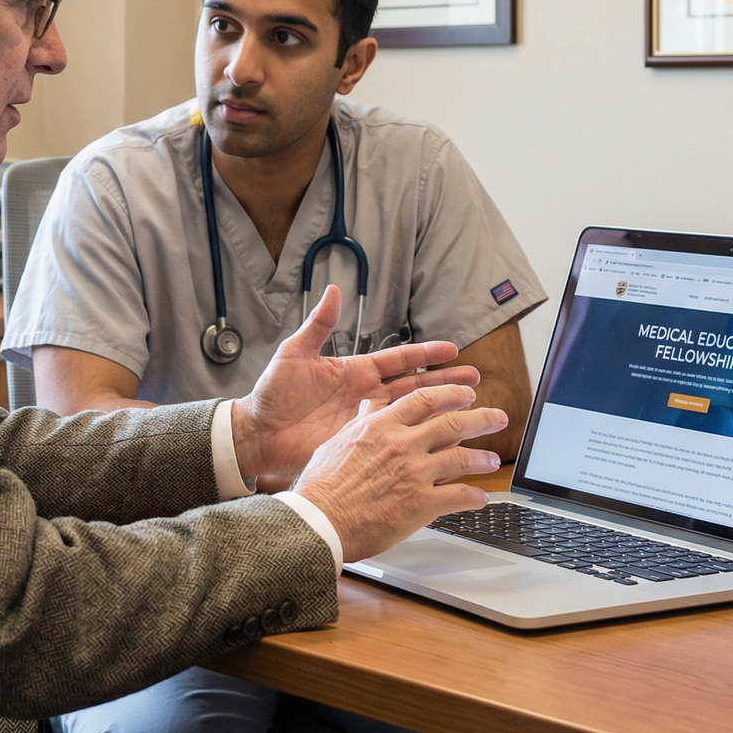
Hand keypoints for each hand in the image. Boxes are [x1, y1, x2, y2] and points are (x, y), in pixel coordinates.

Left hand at [229, 286, 486, 484]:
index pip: (399, 359)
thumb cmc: (273, 394)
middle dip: (445, 381)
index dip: (425, 354)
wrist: (258, 433)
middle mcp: (365, 394)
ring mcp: (365, 420)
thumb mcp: (294, 354)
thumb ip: (318, 325)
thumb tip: (333, 290)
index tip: (452, 350)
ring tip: (469, 405)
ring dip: (439, 408)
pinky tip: (438, 440)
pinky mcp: (360, 443)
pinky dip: (418, 437)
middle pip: (415, 385)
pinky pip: (395, 438)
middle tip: (474, 378)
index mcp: (355, 371)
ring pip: (411, 412)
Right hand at [293, 389, 504, 561]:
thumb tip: (370, 406)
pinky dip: (474, 497)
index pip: (425, 400)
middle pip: (452, 423)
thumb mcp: (337, 441)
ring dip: (482, 458)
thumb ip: (361, 422)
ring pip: (461, 458)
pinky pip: (458, 497)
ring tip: (493, 459)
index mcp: (381, 426)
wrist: (320, 522)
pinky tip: (480, 498)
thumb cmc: (322, 487)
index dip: (451, 394)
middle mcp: (402, 445)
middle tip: (498, 417)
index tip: (466, 393)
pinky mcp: (422, 504)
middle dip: (481, 418)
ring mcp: (414, 473)